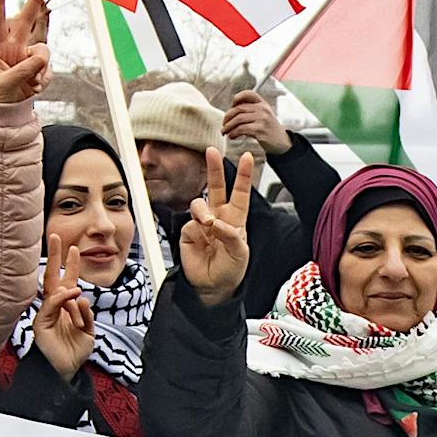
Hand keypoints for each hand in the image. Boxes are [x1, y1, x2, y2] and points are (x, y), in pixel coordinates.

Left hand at [0, 0, 50, 103]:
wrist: (4, 110)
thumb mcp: (5, 83)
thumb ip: (23, 70)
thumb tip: (41, 58)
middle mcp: (13, 48)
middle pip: (24, 21)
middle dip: (33, 3)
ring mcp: (27, 57)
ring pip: (43, 51)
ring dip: (41, 68)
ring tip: (32, 83)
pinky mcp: (38, 68)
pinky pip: (49, 69)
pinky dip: (44, 79)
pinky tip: (34, 87)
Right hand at [32, 236, 94, 381]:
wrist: (64, 372)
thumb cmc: (75, 351)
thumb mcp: (89, 331)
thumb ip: (87, 315)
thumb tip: (82, 297)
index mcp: (66, 307)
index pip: (66, 281)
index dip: (70, 265)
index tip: (74, 248)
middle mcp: (54, 307)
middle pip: (52, 277)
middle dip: (55, 256)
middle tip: (55, 236)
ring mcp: (46, 313)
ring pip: (52, 288)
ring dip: (62, 269)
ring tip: (74, 253)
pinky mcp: (40, 323)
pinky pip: (50, 305)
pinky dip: (61, 298)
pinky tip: (72, 292)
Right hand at [181, 148, 253, 306]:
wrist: (212, 286)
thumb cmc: (231, 270)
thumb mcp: (240, 254)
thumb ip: (231, 235)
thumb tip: (216, 222)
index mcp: (236, 219)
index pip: (240, 193)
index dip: (244, 176)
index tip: (248, 157)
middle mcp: (219, 217)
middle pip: (216, 187)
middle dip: (214, 169)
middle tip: (211, 151)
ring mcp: (202, 223)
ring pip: (199, 203)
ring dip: (203, 210)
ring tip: (208, 224)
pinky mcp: (188, 231)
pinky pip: (190, 221)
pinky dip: (197, 228)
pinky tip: (202, 239)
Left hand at [221, 89, 290, 156]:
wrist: (283, 144)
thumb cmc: (270, 131)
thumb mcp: (264, 116)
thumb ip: (252, 111)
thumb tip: (232, 112)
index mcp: (263, 104)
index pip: (249, 94)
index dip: (237, 98)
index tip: (231, 105)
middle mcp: (263, 109)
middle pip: (238, 109)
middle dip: (227, 117)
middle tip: (224, 124)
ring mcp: (262, 119)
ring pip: (238, 119)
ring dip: (228, 126)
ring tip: (225, 131)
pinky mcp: (259, 130)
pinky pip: (241, 129)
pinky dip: (234, 133)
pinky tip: (232, 136)